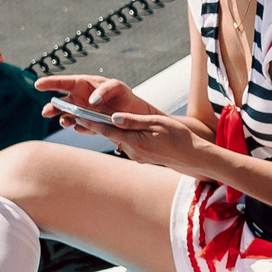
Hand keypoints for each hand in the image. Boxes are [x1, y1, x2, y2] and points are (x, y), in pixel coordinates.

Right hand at [34, 73, 148, 121]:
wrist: (134, 117)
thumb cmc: (125, 97)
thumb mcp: (118, 87)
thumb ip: (105, 90)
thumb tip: (91, 101)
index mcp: (82, 86)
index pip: (63, 83)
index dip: (49, 83)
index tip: (38, 85)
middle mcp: (79, 100)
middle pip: (59, 103)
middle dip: (52, 107)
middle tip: (47, 112)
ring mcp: (82, 114)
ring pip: (67, 117)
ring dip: (64, 120)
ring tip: (66, 122)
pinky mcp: (89, 127)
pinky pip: (81, 128)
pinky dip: (80, 128)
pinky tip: (83, 128)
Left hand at [89, 109, 206, 170]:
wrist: (194, 156)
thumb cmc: (179, 137)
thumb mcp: (156, 123)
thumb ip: (134, 120)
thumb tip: (113, 117)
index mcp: (135, 142)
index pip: (107, 130)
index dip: (91, 121)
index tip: (76, 114)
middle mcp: (133, 151)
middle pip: (110, 135)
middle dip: (95, 125)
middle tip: (79, 113)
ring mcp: (137, 156)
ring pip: (118, 139)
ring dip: (108, 130)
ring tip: (94, 119)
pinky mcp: (142, 157)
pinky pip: (127, 143)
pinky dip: (120, 135)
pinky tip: (118, 128)